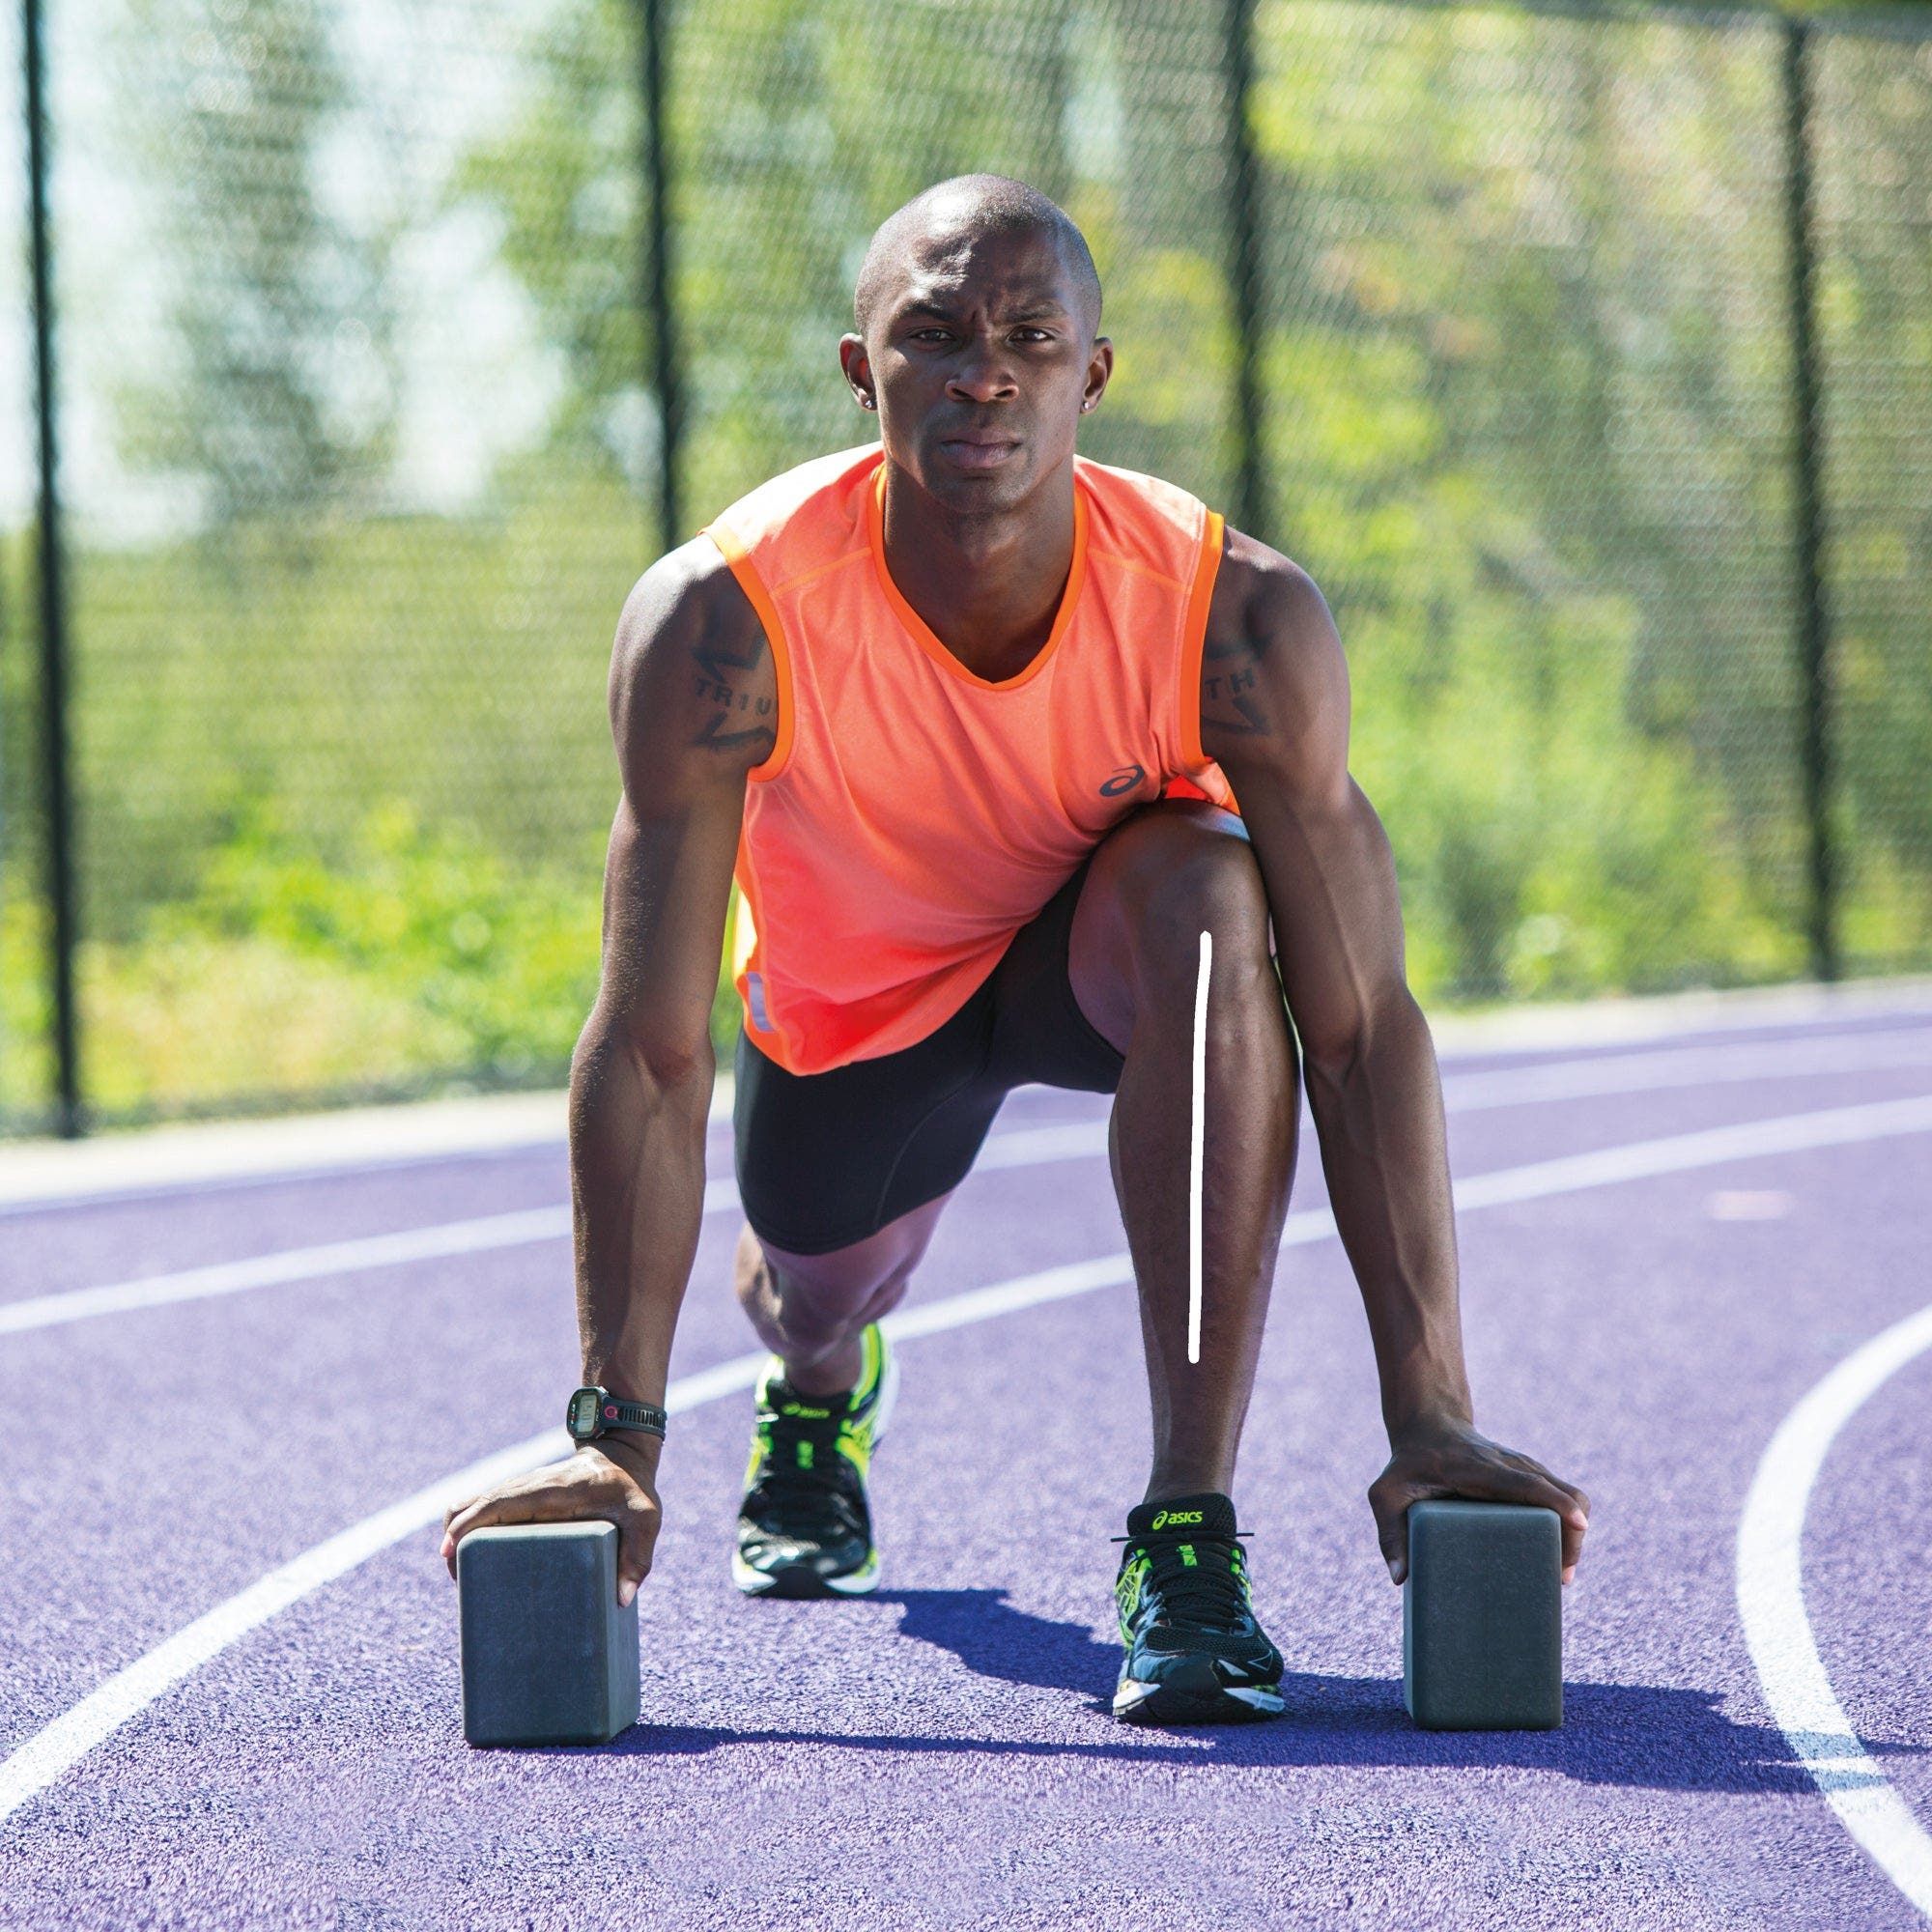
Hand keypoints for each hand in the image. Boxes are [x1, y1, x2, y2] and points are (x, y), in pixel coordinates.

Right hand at [440, 1441, 661, 1605]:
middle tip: (460, 1581)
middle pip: (470, 1506)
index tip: (451, 1553)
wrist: (623, 1457)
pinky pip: (483, 1509)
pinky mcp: (520, 1498)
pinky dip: (469, 1529)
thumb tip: (622, 1598)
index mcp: (547, 1491)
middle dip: (455, 1540)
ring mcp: (520, 1491)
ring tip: (465, 1576)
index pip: (495, 1503)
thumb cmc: (632, 1489)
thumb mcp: (645, 1518)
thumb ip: (638, 1556)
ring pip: (471, 1505)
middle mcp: (526, 1488)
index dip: (467, 1525)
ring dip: (458, 1536)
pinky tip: (477, 1560)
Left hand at [1369, 1418, 1589, 1587]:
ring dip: (1574, 1532)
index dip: (1557, 1502)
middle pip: (1560, 1491)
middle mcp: (1509, 1464)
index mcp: (1481, 1468)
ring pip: (1567, 1493)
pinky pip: (1561, 1495)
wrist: (1428, 1426)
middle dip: (1572, 1533)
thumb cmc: (1407, 1464)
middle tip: (1560, 1576)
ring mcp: (1523, 1467)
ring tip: (1559, 1574)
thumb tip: (1399, 1578)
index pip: (1528, 1482)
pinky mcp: (1528, 1474)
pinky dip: (1569, 1521)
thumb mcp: (1386, 1493)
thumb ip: (1389, 1532)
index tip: (1579, 1524)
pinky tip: (1557, 1554)